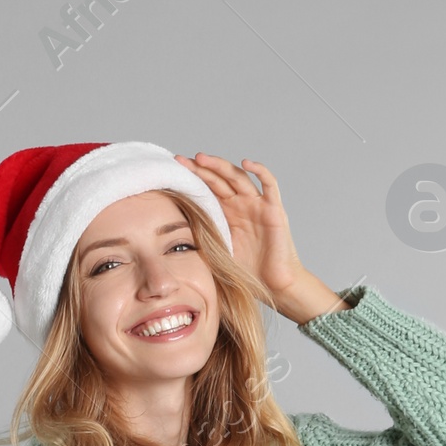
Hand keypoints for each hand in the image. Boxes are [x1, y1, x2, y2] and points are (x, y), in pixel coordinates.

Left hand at [174, 154, 345, 323]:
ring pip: (238, 177)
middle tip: (181, 161)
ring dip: (220, 166)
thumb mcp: (217, 254)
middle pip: (219, 179)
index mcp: (227, 214)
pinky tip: (245, 163)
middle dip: (200, 168)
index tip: (173, 170)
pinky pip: (269, 184)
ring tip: (201, 159)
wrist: (273, 286)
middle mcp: (242, 204)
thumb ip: (201, 241)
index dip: (193, 178)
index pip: (208, 189)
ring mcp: (258, 205)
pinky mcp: (274, 209)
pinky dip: (259, 170)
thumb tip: (171, 241)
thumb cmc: (247, 274)